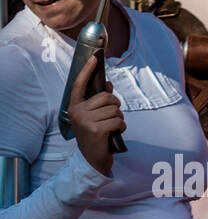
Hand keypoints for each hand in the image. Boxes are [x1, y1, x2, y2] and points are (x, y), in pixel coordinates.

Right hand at [67, 53, 123, 175]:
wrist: (92, 160)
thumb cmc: (95, 135)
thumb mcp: (93, 117)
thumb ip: (99, 101)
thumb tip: (108, 84)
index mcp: (74, 106)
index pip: (80, 84)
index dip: (87, 70)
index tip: (94, 58)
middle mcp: (77, 111)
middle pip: (106, 97)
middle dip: (116, 106)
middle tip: (113, 116)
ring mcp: (85, 120)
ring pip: (114, 110)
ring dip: (119, 118)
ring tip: (112, 127)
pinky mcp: (96, 129)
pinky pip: (118, 121)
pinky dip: (121, 127)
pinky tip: (115, 133)